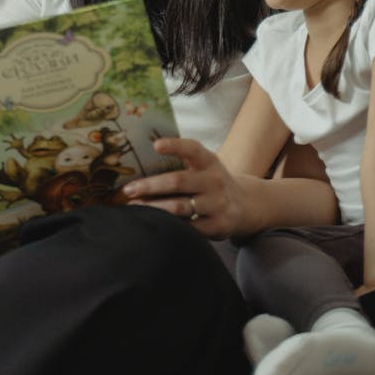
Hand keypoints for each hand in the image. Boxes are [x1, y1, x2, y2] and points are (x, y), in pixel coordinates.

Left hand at [122, 137, 251, 239]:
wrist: (246, 205)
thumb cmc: (212, 182)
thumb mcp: (205, 166)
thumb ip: (183, 161)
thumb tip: (142, 159)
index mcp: (209, 161)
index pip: (193, 149)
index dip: (175, 145)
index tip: (155, 145)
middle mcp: (214, 181)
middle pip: (178, 181)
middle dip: (150, 186)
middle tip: (128, 190)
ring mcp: (217, 204)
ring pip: (180, 207)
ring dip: (154, 208)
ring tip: (134, 207)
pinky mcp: (217, 226)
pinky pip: (189, 228)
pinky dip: (170, 226)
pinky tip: (155, 224)